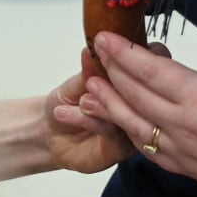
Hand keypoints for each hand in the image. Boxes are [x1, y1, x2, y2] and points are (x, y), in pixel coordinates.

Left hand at [43, 45, 133, 173]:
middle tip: (90, 82)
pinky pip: (113, 132)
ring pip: (127, 112)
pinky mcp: (122, 148)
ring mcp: (133, 126)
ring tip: (80, 101)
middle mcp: (137, 103)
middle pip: (142, 90)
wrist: (50, 134)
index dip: (131, 57)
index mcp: (131, 81)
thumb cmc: (66, 103)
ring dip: (100, 104)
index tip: (110, 49)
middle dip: (115, 83)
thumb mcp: (74, 83)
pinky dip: (90, 121)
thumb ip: (88, 70)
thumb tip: (91, 50)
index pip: (146, 65)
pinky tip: (68, 115)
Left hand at [81, 33, 196, 196]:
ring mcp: (180, 151)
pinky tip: (120, 122)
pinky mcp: (184, 169)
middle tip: (93, 51)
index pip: (151, 71)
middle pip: (134, 94)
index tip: (105, 37)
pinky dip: (127, 132)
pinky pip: (145, 148)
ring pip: (132, 123)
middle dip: (110, 71)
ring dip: (108, 103)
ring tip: (90, 87)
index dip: (123, 53)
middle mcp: (183, 126)